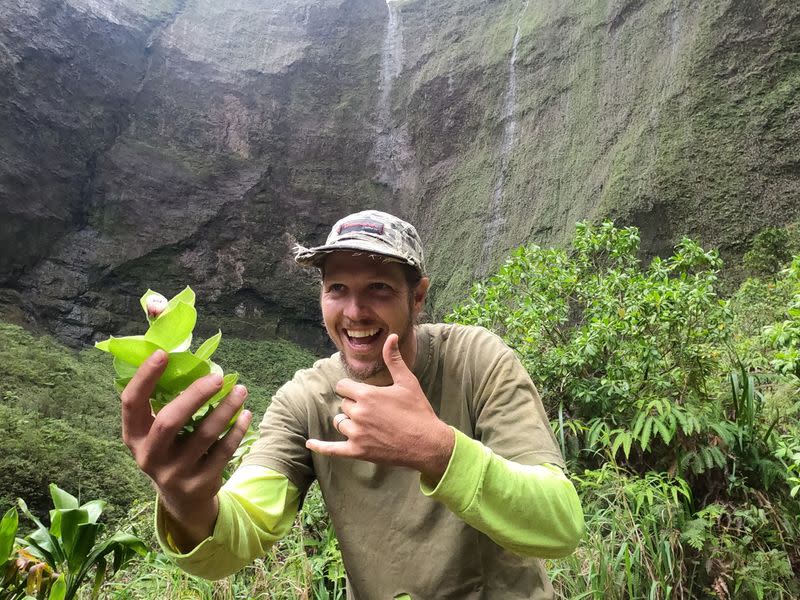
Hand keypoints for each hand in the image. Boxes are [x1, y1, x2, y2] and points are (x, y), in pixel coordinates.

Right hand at [121, 350, 251, 548]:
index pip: (131, 403)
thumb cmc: (171, 449)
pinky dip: (236, 430)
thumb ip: (164, 403)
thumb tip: (187, 358)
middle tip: (218, 376)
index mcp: (134, 436)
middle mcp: (149, 456)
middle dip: (195, 395)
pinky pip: (223, 452)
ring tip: (240, 390)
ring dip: (225, 409)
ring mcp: (174, 473)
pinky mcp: (199, 483)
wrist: (182, 500)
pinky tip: (246, 414)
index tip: (163, 353)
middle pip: (170, 421)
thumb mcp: (156, 432)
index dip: (145, 377)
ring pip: (203, 436)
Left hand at [306, 334, 454, 483]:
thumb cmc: (418, 411)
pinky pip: (333, 449)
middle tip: (375, 411)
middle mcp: (358, 413)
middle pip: (343, 404)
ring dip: (348, 422)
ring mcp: (357, 434)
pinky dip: (321, 447)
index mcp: (367, 395)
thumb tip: (392, 337)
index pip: (343, 386)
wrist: (428, 443)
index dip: (351, 388)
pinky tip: (310, 444)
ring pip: (340, 423)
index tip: (363, 393)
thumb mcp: (407, 382)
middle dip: (354, 406)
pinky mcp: (358, 451)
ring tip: (368, 424)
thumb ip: (394, 359)